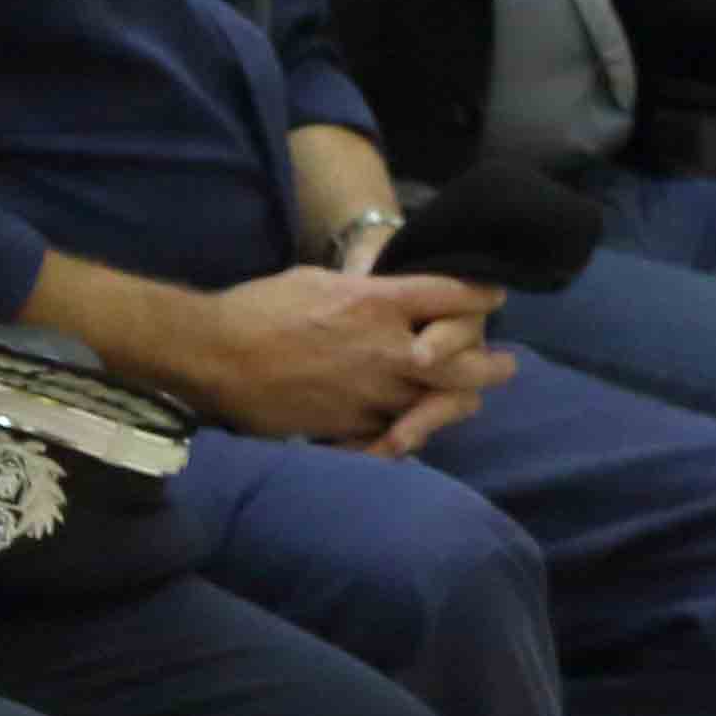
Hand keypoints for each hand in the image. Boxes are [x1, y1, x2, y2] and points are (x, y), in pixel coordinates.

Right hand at [174, 266, 513, 448]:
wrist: (212, 357)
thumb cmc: (257, 309)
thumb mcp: (315, 281)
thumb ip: (361, 294)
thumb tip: (381, 298)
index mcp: (378, 303)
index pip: (454, 296)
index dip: (481, 296)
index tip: (493, 298)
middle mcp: (386, 350)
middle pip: (467, 365)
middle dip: (492, 366)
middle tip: (504, 366)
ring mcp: (371, 394)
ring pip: (437, 406)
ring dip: (451, 402)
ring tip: (458, 399)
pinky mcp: (350, 427)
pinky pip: (394, 435)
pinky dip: (406, 431)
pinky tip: (408, 427)